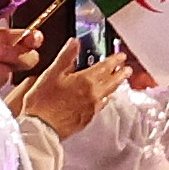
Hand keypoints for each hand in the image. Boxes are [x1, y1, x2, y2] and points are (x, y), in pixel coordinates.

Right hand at [10, 50, 127, 135]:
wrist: (41, 127)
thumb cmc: (42, 101)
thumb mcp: (51, 74)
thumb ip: (65, 57)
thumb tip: (74, 42)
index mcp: (86, 80)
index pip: (106, 66)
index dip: (114, 60)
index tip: (121, 56)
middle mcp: (94, 93)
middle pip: (112, 81)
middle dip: (120, 73)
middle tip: (127, 69)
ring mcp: (92, 107)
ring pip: (108, 93)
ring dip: (115, 85)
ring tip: (118, 82)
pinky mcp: (88, 118)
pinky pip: (101, 106)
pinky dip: (104, 99)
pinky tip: (102, 99)